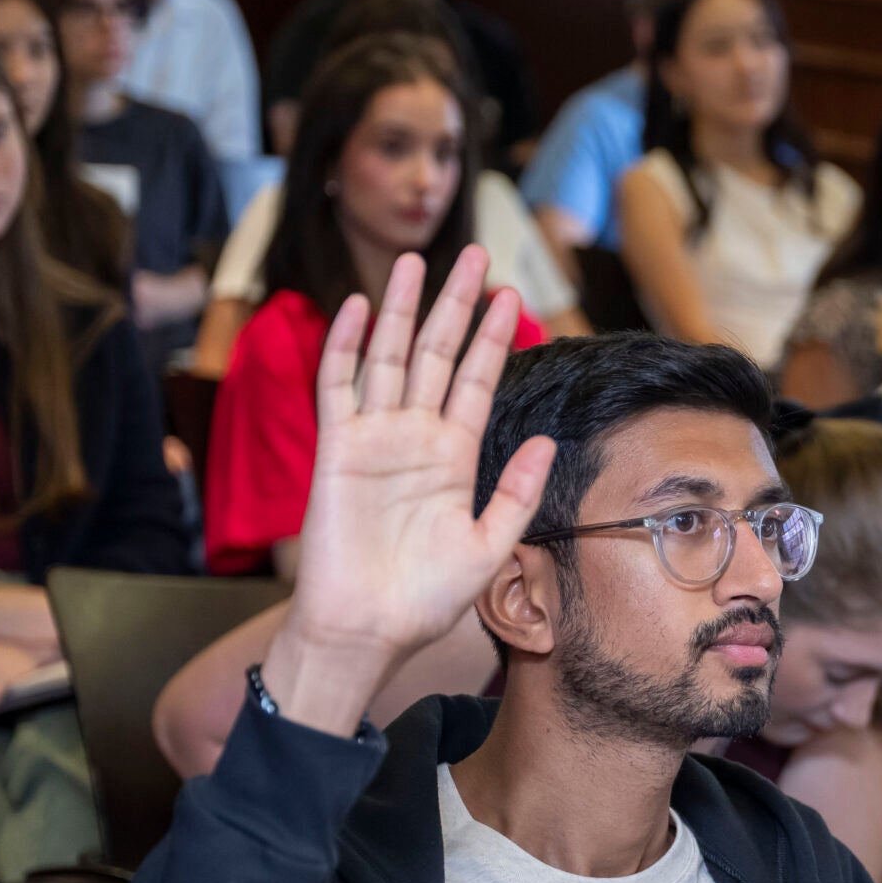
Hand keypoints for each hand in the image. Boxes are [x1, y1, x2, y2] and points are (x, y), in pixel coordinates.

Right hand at [265, 250, 553, 735]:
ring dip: (400, 308)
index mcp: (454, 456)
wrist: (368, 629)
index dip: (494, 339)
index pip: (477, 382)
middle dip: (455, 305)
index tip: (514, 296)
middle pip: (437, 354)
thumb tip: (545, 440)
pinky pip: (338, 387)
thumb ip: (517, 492)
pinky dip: (343, 346)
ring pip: (388, 356)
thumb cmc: (426, 598)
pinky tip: (355, 306)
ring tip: (414, 260)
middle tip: (475, 254)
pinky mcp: (336, 449)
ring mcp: (374, 438)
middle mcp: (415, 437)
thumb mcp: (490, 546)